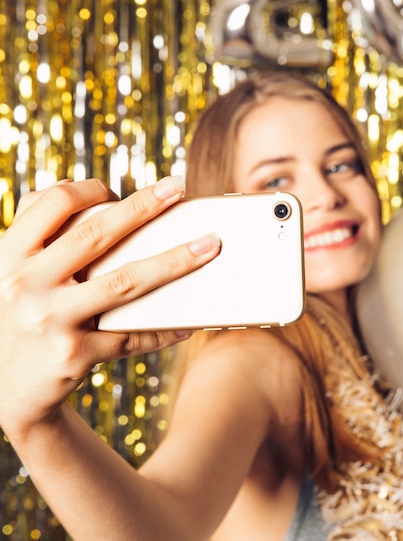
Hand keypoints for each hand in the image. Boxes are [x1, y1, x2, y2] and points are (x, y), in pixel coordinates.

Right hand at [0, 178, 220, 436]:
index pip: (53, 203)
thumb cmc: (17, 313)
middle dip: (143, 207)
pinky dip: (163, 329)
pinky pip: (131, 336)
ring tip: (210, 246)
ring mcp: (50, 320)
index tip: (117, 189)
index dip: (89, 189)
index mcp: (10, 253)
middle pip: (96, 235)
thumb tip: (88, 191)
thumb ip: (39, 233)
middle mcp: (26, 283)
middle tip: (178, 187)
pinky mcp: (73, 354)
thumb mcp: (11, 270)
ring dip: (175, 261)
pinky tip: (189, 322)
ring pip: (125, 282)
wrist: (1, 387)